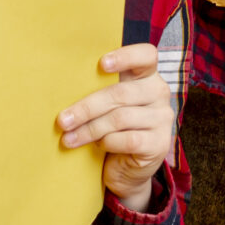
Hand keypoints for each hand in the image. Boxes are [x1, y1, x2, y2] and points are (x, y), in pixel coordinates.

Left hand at [59, 44, 173, 207]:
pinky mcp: (159, 143)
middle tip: (62, 120)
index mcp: (147, 76)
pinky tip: (97, 147)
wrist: (126, 168)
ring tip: (68, 138)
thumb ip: (100, 89)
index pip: (146, 56)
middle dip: (86, 107)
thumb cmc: (112, 129)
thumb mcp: (108, 105)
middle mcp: (160, 93)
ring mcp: (163, 119)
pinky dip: (108, 143)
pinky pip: (128, 139)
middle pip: (121, 93)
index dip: (125, 56)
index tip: (101, 64)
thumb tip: (64, 83)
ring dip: (89, 129)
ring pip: (120, 118)